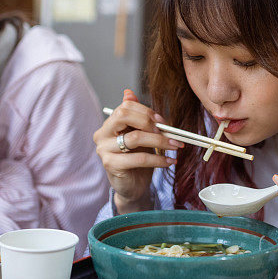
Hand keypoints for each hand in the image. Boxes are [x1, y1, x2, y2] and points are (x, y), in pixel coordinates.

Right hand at [92, 89, 182, 213]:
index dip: (146, 111)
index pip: (125, 107)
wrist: (133, 186)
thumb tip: (129, 92)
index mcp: (109, 124)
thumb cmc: (137, 159)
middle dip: (149, 121)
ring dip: (160, 141)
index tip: (163, 122)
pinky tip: (169, 161)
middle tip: (168, 131)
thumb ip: (137, 117)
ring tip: (175, 146)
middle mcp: (102, 134)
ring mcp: (104, 150)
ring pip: (134, 138)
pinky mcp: (111, 165)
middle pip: (123, 116)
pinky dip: (158, 159)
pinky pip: (139, 158)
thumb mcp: (140, 135)